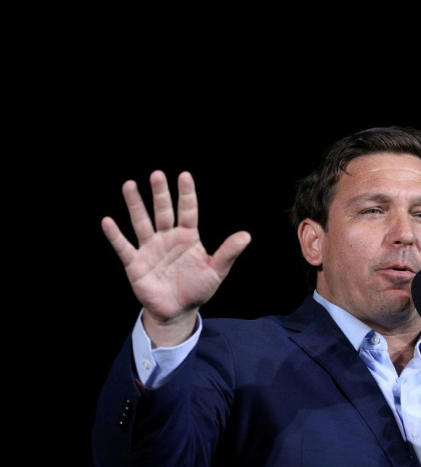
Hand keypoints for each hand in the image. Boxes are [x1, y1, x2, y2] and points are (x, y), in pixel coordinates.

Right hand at [101, 170, 250, 345]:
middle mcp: (167, 237)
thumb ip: (228, 253)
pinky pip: (124, 247)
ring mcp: (150, 248)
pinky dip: (115, 235)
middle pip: (163, 211)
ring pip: (141, 222)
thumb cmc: (198, 289)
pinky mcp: (135, 263)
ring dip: (135, 205)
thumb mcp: (216, 271)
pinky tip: (108, 222)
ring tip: (129, 185)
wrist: (177, 311)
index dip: (186, 194)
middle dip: (160, 194)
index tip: (184, 175)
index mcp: (188, 236)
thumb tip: (246, 236)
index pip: (187, 211)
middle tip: (157, 175)